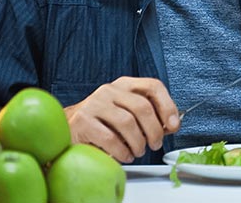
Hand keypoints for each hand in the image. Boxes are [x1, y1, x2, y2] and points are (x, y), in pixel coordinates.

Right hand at [65, 76, 179, 162]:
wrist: (66, 129)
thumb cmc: (103, 124)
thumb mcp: (127, 114)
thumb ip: (150, 117)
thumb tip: (172, 125)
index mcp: (124, 85)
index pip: (153, 86)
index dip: (168, 106)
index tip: (174, 125)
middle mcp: (109, 90)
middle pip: (143, 107)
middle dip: (154, 130)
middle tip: (155, 144)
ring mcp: (93, 104)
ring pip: (127, 122)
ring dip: (138, 142)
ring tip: (138, 151)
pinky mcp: (82, 122)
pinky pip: (110, 138)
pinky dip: (122, 151)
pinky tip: (124, 155)